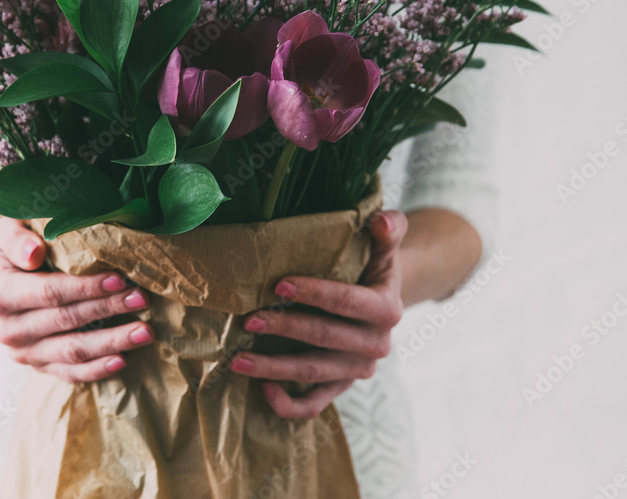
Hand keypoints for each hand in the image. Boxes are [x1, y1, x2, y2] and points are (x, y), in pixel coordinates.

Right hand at [0, 216, 154, 382]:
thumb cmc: (13, 246)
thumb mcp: (8, 230)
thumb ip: (18, 240)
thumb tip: (34, 252)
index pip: (49, 293)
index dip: (85, 287)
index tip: (118, 278)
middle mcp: (8, 329)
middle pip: (66, 321)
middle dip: (108, 309)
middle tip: (142, 299)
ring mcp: (23, 352)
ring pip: (72, 351)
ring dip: (111, 342)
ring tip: (145, 332)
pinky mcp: (39, 366)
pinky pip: (70, 373)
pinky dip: (97, 369)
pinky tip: (122, 359)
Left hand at [229, 210, 407, 418]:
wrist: (381, 301)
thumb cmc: (373, 266)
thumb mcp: (385, 245)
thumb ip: (388, 229)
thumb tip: (382, 221)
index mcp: (386, 309)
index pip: (348, 302)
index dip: (315, 293)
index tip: (279, 284)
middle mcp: (376, 345)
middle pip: (324, 338)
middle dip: (285, 328)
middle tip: (248, 318)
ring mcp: (357, 370)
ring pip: (313, 373)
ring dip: (274, 368)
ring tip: (238, 360)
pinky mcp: (341, 386)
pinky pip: (315, 403)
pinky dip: (289, 404)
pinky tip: (263, 391)